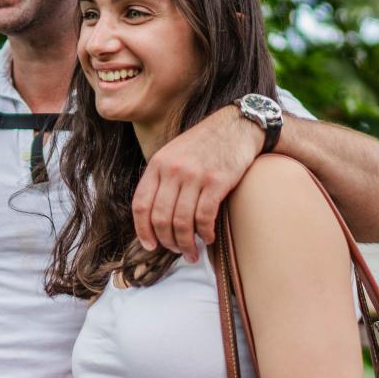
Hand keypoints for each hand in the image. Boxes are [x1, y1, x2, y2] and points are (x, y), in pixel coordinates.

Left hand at [131, 105, 264, 260]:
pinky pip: (204, 216)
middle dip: (167, 242)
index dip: (143, 230)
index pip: (141, 204)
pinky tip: (207, 237)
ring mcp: (194, 175)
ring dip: (186, 243)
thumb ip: (162, 179)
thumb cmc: (205, 144)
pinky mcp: (217, 181)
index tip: (150, 246)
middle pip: (160, 217)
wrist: (236, 126)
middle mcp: (173, 170)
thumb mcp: (174, 154)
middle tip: (176, 251)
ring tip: (192, 252)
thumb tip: (154, 217)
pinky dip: (204, 232)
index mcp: (158, 164)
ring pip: (181, 221)